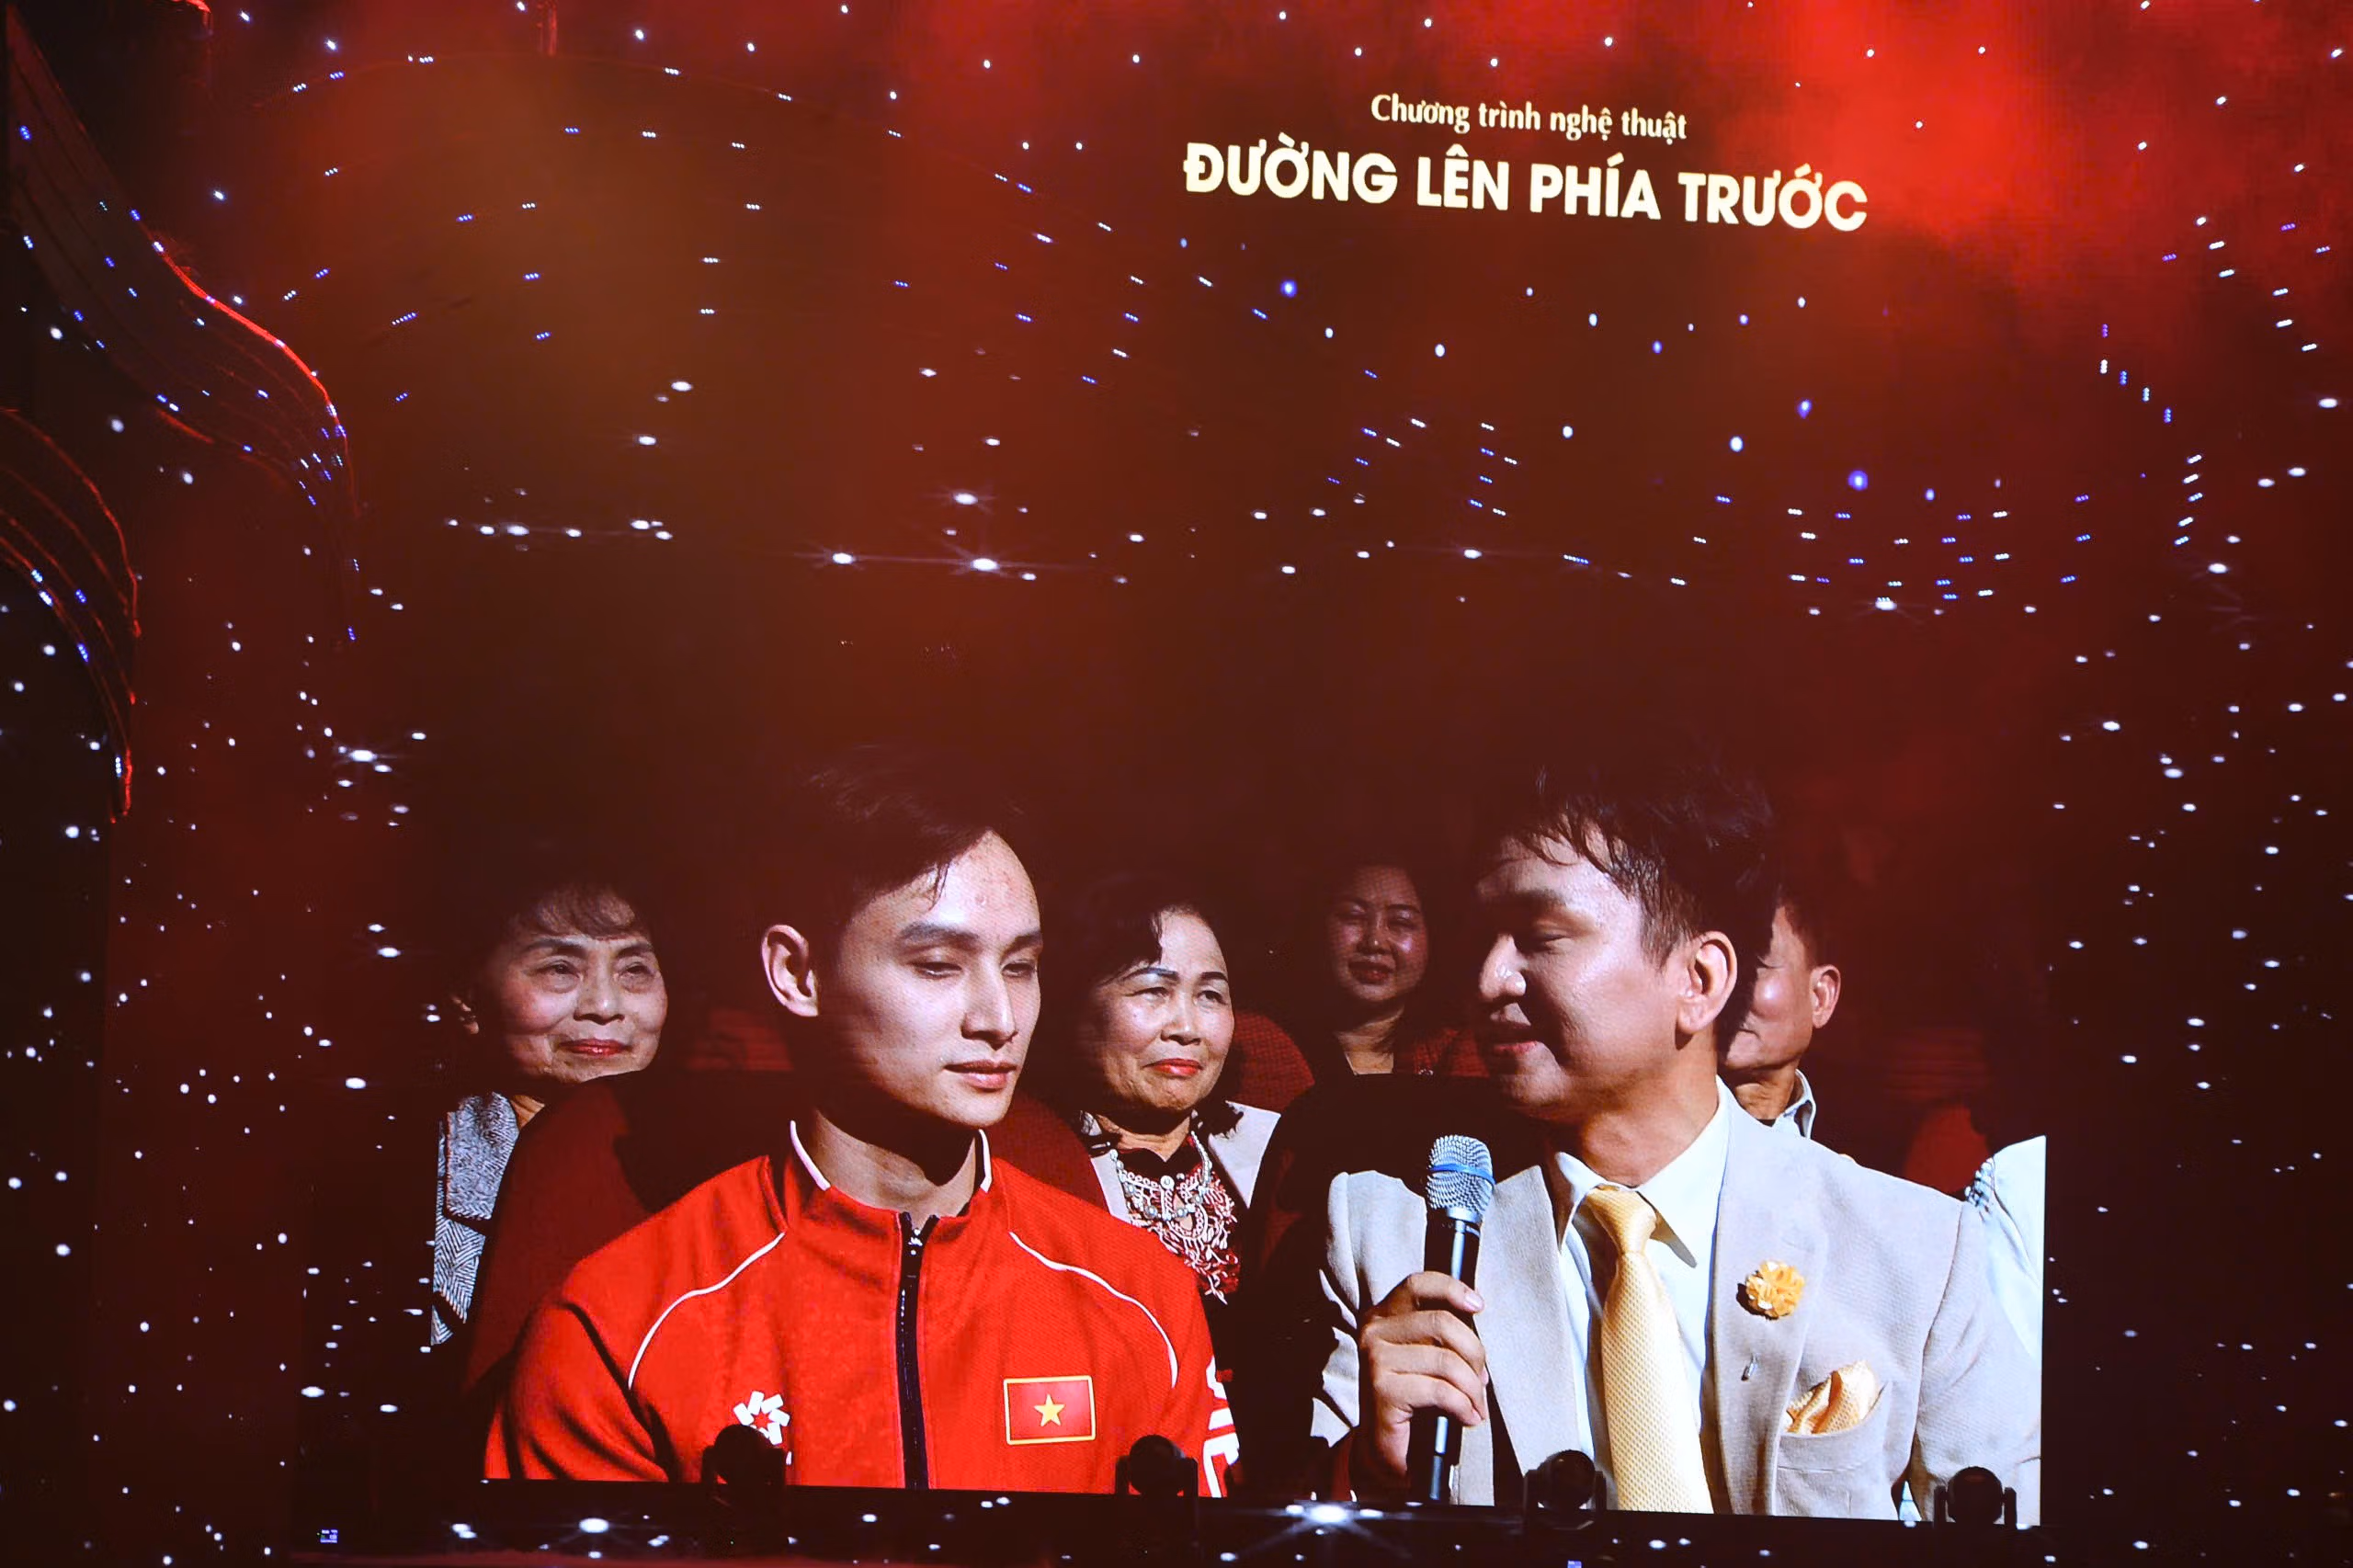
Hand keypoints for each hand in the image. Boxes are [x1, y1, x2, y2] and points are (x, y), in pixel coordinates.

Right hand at [1351, 1271, 1487, 1495]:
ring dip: (1473, 1389)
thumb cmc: (1413, 1400)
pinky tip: (1468, 1418)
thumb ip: (1439, 1333)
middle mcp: (1373, 1331)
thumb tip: (1475, 1313)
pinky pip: (1441, 1391)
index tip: (1478, 1306)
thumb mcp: (1424, 1356)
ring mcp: (1375, 1360)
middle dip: (1475, 1354)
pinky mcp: (1383, 1391)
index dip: (1451, 1288)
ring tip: (1476, 1406)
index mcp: (1382, 1316)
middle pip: (1442, 1323)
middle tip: (1482, 1382)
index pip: (1418, 1284)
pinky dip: (1463, 1407)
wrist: (1385, 1451)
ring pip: (1447, 1361)